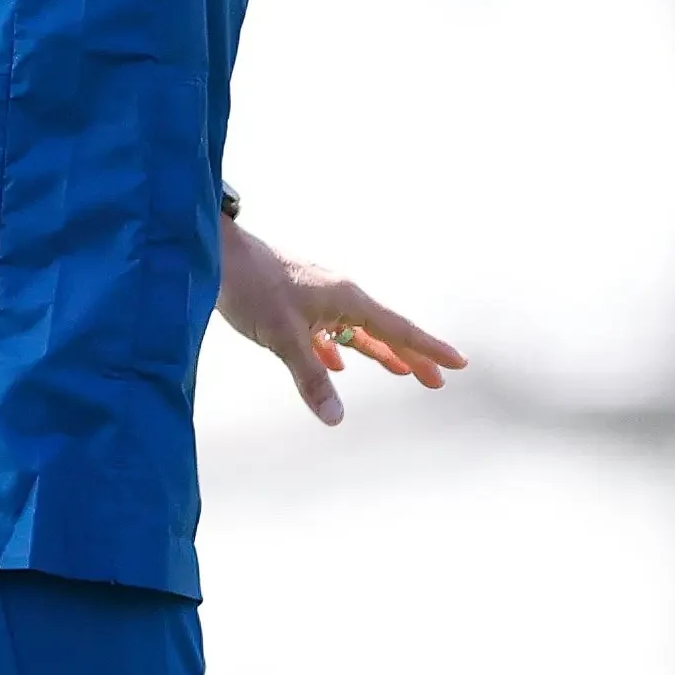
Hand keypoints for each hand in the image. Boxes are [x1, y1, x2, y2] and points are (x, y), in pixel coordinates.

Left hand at [217, 217, 461, 425]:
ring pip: (358, 332)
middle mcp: (339, 296)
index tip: (458, 363)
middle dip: (412, 356)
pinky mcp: (297, 303)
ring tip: (401, 372)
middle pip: (385, 331)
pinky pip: (328, 331)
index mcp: (347, 299)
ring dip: (379, 353)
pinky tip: (338, 365)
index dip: (429, 349)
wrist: (216, 256)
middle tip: (438, 381)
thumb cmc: (252, 288)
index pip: (398, 329)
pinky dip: (338, 350)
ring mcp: (319, 298)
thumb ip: (312, 378)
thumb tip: (336, 419)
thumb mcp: (284, 338)